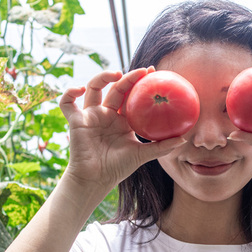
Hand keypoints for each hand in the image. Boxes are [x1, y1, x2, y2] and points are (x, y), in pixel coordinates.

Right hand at [59, 68, 185, 190]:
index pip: (132, 95)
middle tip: (142, 71)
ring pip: (93, 88)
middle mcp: (107, 114)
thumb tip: (184, 139)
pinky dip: (69, 93)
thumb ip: (161, 146)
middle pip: (116, 88)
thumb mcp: (142, 155)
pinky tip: (79, 90)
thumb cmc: (117, 168)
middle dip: (128, 77)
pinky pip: (67, 103)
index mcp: (122, 119)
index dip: (140, 82)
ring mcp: (91, 115)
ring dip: (102, 77)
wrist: (96, 180)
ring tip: (115, 74)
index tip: (153, 72)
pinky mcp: (76, 121)